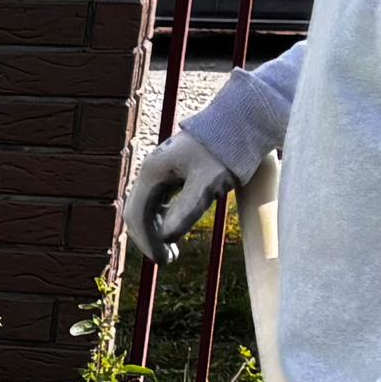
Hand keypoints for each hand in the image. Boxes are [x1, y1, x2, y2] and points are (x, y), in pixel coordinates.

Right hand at [120, 127, 255, 270]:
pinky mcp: (174, 170)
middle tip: (168, 260)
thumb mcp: (209, 183)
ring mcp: (161, 168)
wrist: (244, 120)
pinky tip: (176, 228)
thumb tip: (165, 239)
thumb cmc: (229, 150)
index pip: (136, 214)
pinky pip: (159, 199)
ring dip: (154, 230)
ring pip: (147, 206)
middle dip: (148, 239)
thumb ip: (186, 211)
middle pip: (137, 211)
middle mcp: (152, 169)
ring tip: (173, 249)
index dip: (146, 242)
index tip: (164, 261)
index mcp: (153, 171)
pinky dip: (163, 218)